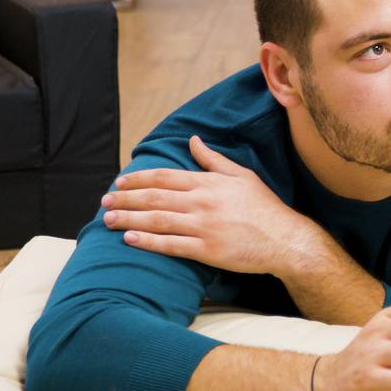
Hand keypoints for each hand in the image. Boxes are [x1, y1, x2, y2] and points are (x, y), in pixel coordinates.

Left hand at [102, 135, 323, 275]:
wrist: (286, 239)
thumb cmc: (265, 207)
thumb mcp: (242, 176)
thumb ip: (213, 160)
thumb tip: (193, 141)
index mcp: (209, 183)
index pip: (163, 177)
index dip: (137, 179)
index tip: (119, 183)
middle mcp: (202, 202)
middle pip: (153, 198)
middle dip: (124, 199)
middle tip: (104, 202)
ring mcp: (204, 226)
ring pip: (156, 220)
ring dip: (128, 219)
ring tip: (108, 220)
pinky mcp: (207, 249)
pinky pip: (170, 244)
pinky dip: (147, 242)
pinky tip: (129, 239)